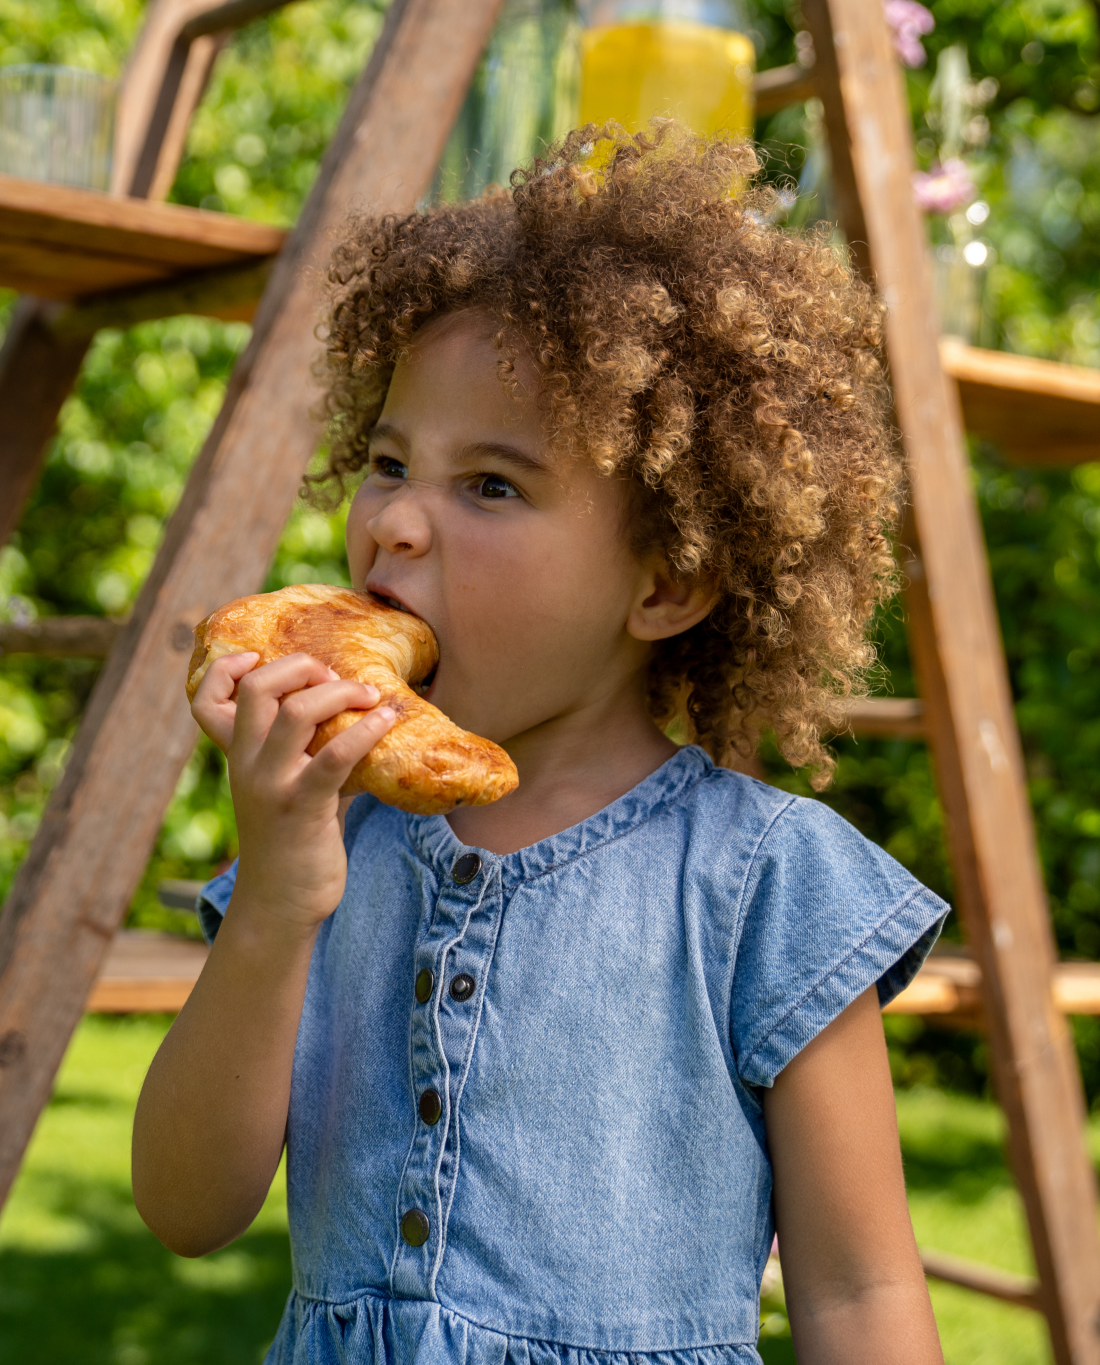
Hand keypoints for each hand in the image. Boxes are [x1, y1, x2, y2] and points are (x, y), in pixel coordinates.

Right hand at [193, 652, 395, 930]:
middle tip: (334, 676)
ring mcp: (271, 785)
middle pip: (257, 689)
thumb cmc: (296, 842)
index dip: (225, 669)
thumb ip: (311, 752)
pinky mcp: (303, 807)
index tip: (259, 656)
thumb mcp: (293, 787)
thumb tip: (359, 715)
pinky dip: (365, 730)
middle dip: (300, 667)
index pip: (206, 700)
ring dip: (338, 692)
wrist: (281, 906)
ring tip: (370, 695)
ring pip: (295, 712)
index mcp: (237, 757)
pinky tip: (388, 721)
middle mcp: (246, 765)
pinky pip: (335, 755)